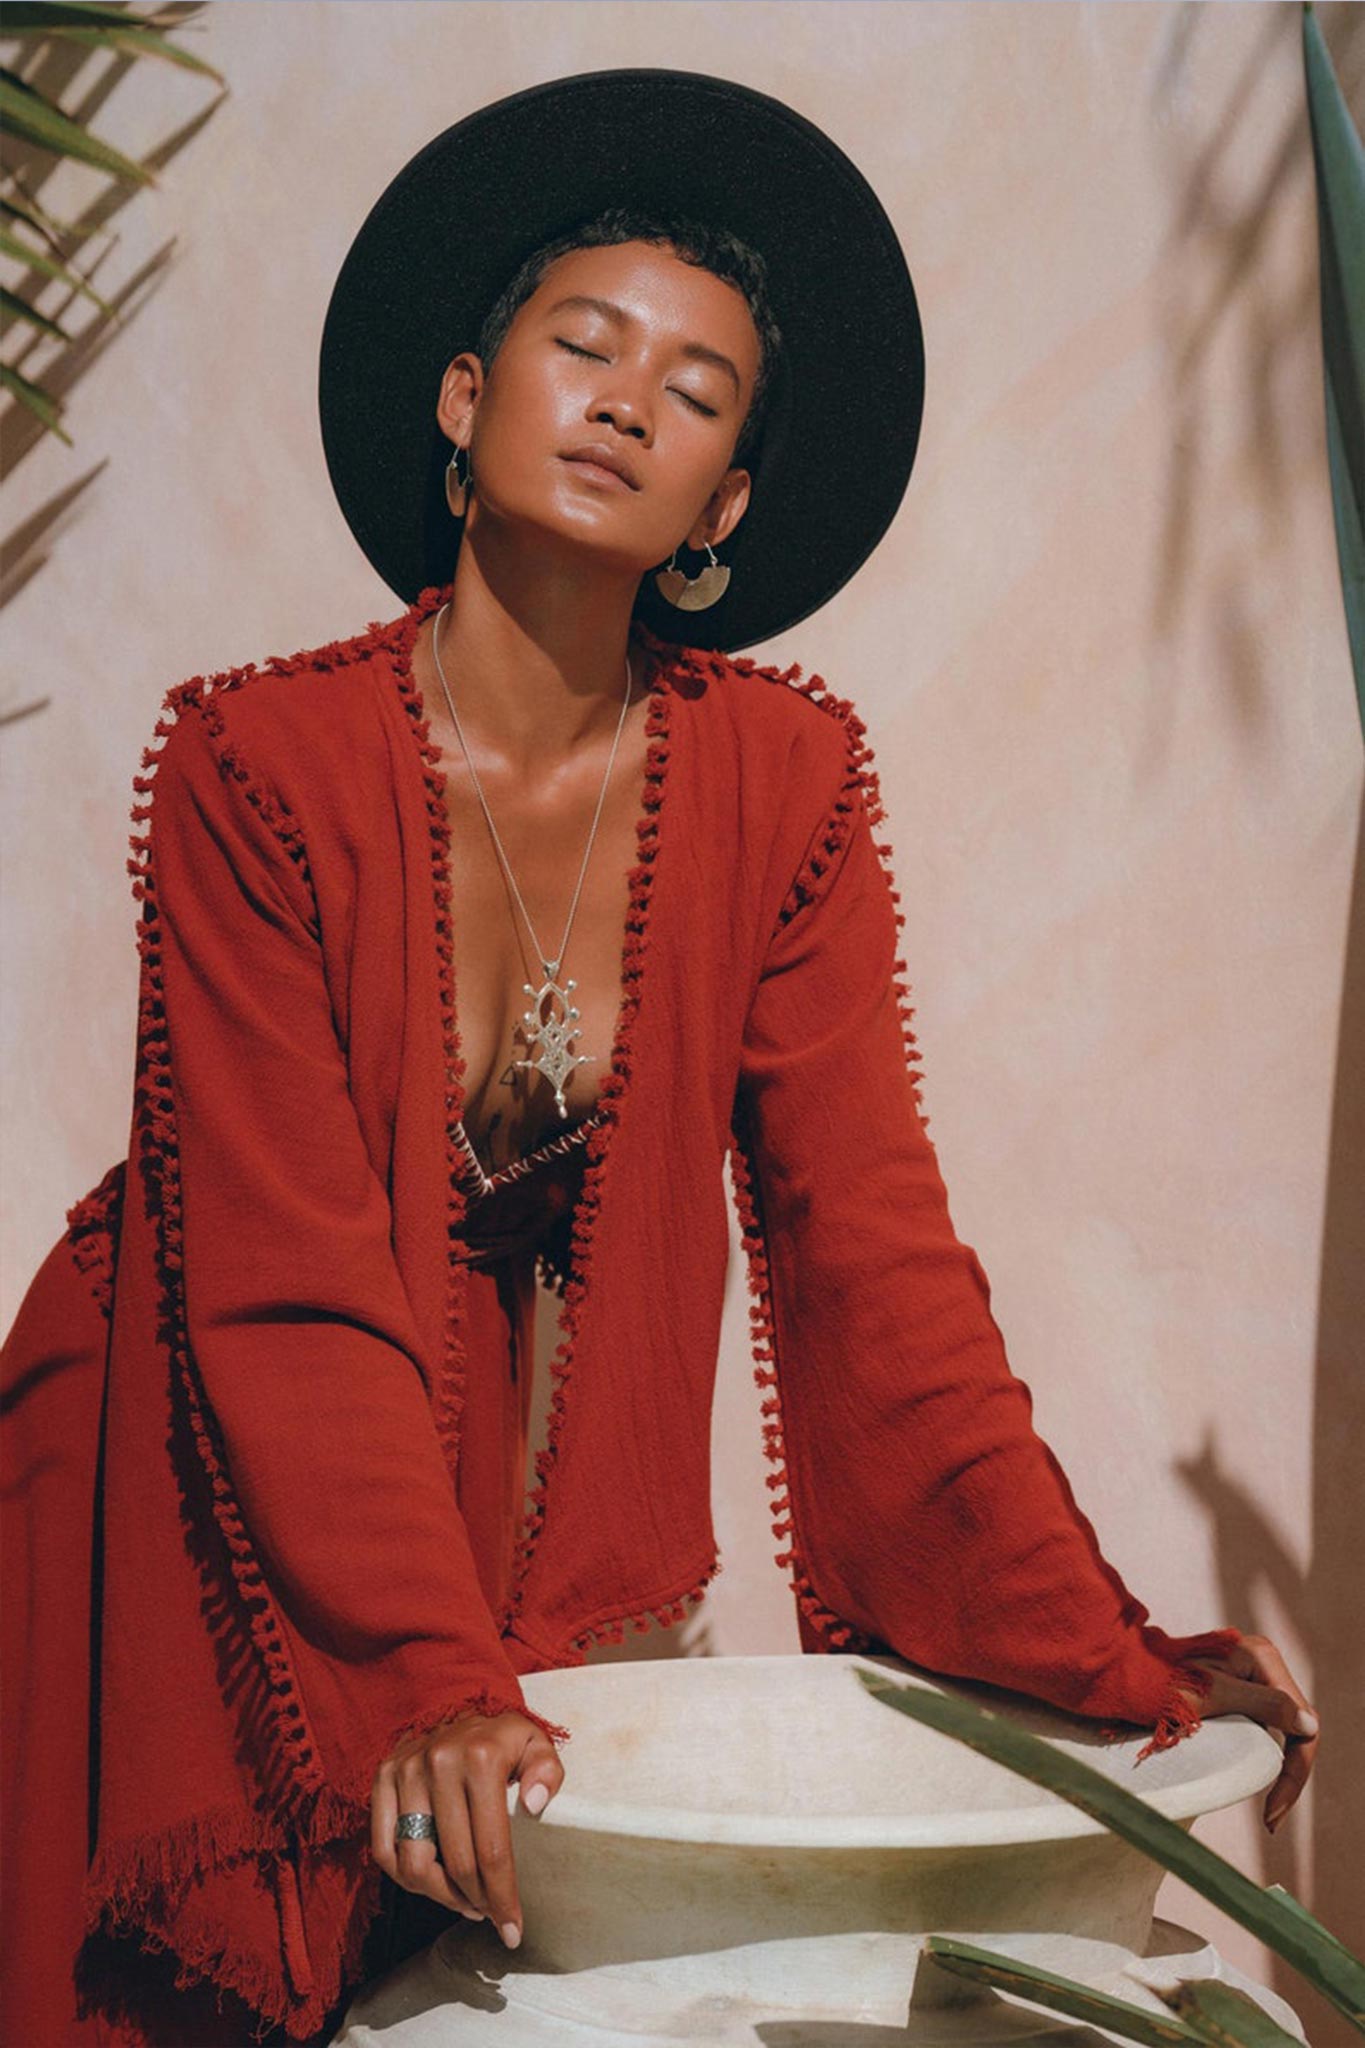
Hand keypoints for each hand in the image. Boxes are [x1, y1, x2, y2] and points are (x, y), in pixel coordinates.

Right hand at [370, 1707, 565, 1947]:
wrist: (456, 1702)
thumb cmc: (502, 1736)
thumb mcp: (536, 1743)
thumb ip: (547, 1771)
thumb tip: (535, 1804)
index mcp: (481, 1758)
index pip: (491, 1850)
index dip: (502, 1898)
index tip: (513, 1930)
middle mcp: (439, 1762)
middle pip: (455, 1864)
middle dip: (478, 1902)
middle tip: (492, 1915)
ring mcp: (405, 1770)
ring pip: (413, 1864)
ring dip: (441, 1896)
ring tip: (466, 1901)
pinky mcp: (383, 1778)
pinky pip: (384, 1849)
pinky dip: (405, 1878)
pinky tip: (432, 1882)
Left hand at [1173, 1631, 1317, 1832]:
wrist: (1116, 1671)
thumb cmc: (1156, 1682)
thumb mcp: (1213, 1698)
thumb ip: (1264, 1706)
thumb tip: (1310, 1725)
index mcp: (1260, 1657)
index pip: (1300, 1720)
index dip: (1295, 1769)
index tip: (1272, 1811)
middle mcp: (1259, 1661)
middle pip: (1294, 1725)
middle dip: (1289, 1773)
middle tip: (1272, 1818)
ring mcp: (1247, 1674)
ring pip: (1281, 1727)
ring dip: (1278, 1765)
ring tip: (1269, 1807)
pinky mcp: (1233, 1688)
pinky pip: (1261, 1723)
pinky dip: (1262, 1752)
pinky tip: (1256, 1776)